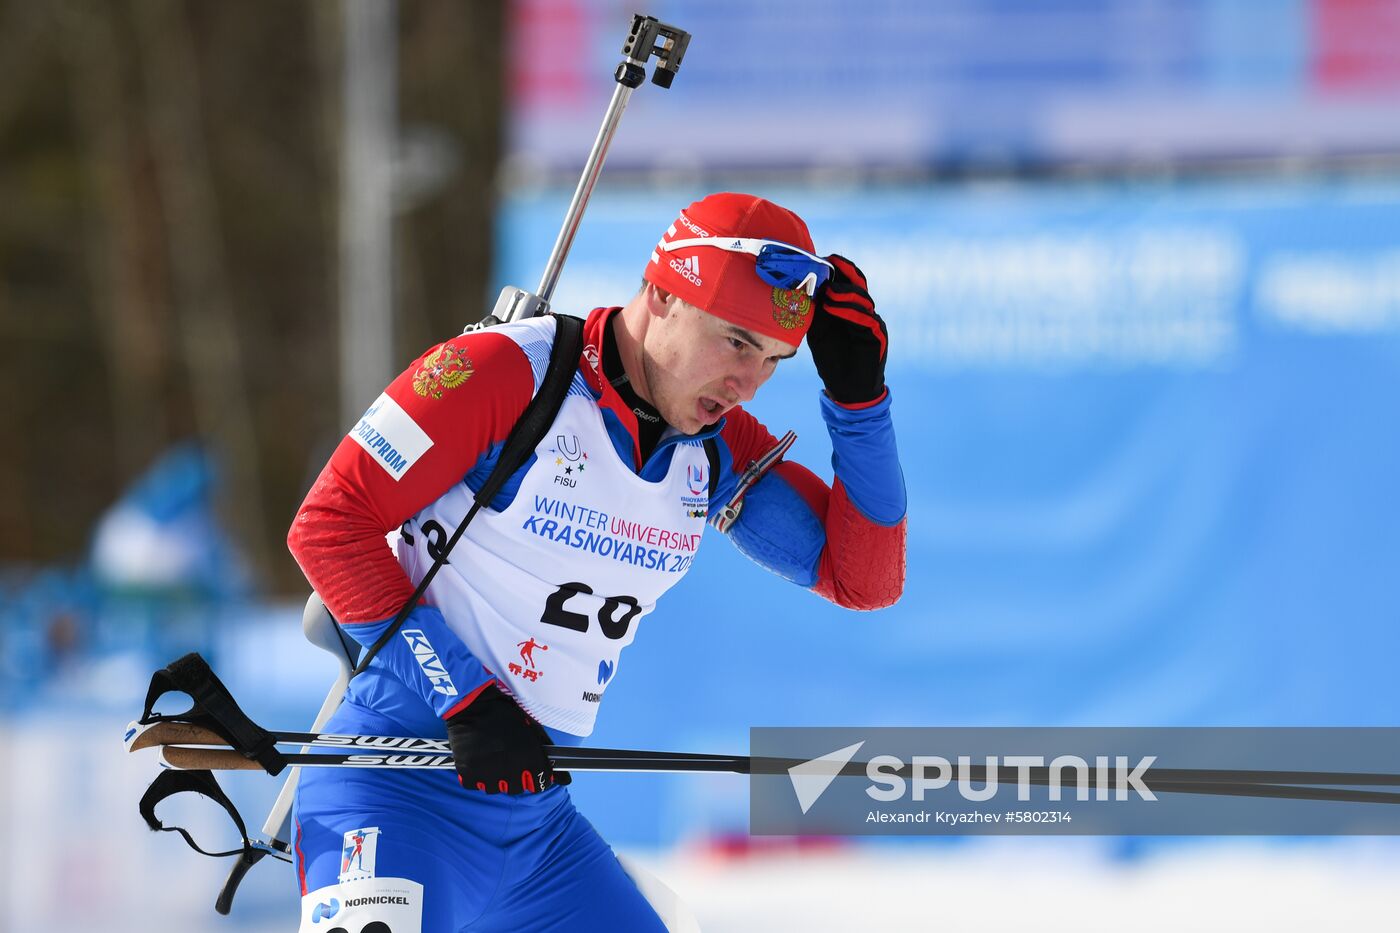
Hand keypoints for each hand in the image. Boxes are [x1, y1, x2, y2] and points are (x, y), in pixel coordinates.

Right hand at [445, 683, 569, 793]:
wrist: (473, 704)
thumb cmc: (505, 715)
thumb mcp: (532, 730)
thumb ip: (547, 755)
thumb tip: (566, 780)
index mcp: (528, 756)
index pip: (539, 784)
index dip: (536, 777)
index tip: (530, 771)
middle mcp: (509, 767)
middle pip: (517, 788)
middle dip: (515, 777)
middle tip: (507, 760)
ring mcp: (487, 771)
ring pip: (495, 788)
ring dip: (494, 778)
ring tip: (491, 759)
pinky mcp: (467, 771)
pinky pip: (474, 785)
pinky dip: (475, 776)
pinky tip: (477, 760)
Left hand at [807, 255, 887, 404]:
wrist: (849, 389)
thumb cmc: (833, 360)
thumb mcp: (819, 332)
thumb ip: (816, 313)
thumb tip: (803, 291)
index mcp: (850, 309)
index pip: (847, 282)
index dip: (837, 269)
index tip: (822, 258)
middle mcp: (863, 312)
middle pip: (858, 284)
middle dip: (845, 271)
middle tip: (830, 261)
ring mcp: (872, 322)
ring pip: (862, 299)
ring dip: (844, 291)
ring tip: (829, 287)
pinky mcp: (877, 336)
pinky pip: (865, 319)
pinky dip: (849, 311)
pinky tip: (834, 305)